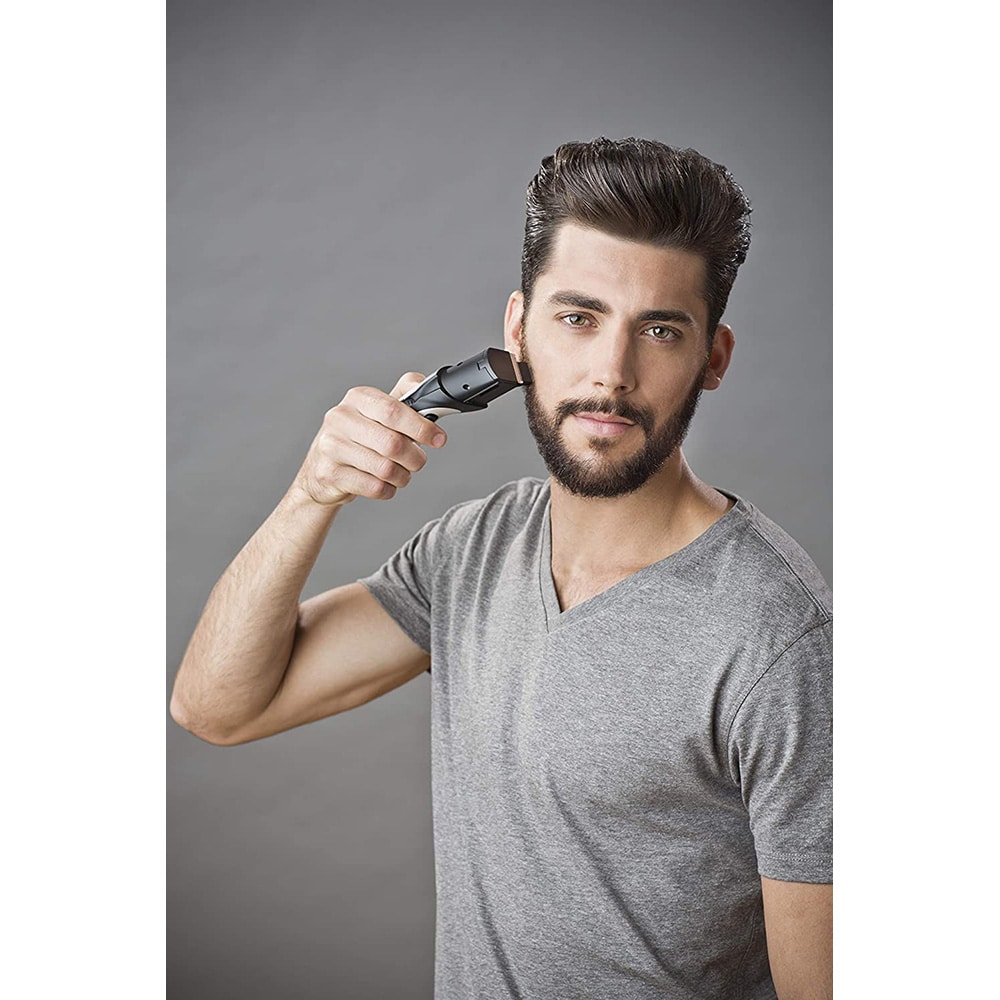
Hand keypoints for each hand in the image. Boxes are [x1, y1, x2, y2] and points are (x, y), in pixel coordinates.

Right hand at [293, 373, 446, 506]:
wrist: (320, 468)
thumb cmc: (358, 437)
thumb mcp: (378, 411)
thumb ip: (405, 398)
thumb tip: (430, 389)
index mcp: (357, 398)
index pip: (394, 410)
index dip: (421, 427)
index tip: (438, 439)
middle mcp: (340, 418)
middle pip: (393, 443)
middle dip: (415, 457)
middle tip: (418, 461)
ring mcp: (331, 446)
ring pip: (385, 469)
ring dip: (402, 476)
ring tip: (400, 473)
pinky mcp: (329, 474)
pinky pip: (374, 487)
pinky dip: (388, 490)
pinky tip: (384, 483)